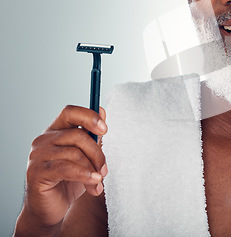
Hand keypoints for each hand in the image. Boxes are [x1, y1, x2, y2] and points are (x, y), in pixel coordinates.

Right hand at [18, 105, 107, 231]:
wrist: (51, 208)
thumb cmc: (69, 180)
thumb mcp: (85, 156)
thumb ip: (92, 136)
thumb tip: (102, 111)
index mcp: (55, 131)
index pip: (70, 112)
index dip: (89, 116)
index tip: (105, 130)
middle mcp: (44, 139)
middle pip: (78, 135)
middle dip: (97, 153)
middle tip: (104, 170)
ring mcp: (38, 155)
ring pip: (74, 153)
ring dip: (92, 169)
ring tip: (98, 182)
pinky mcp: (36, 172)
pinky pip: (66, 168)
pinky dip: (84, 176)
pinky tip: (94, 185)